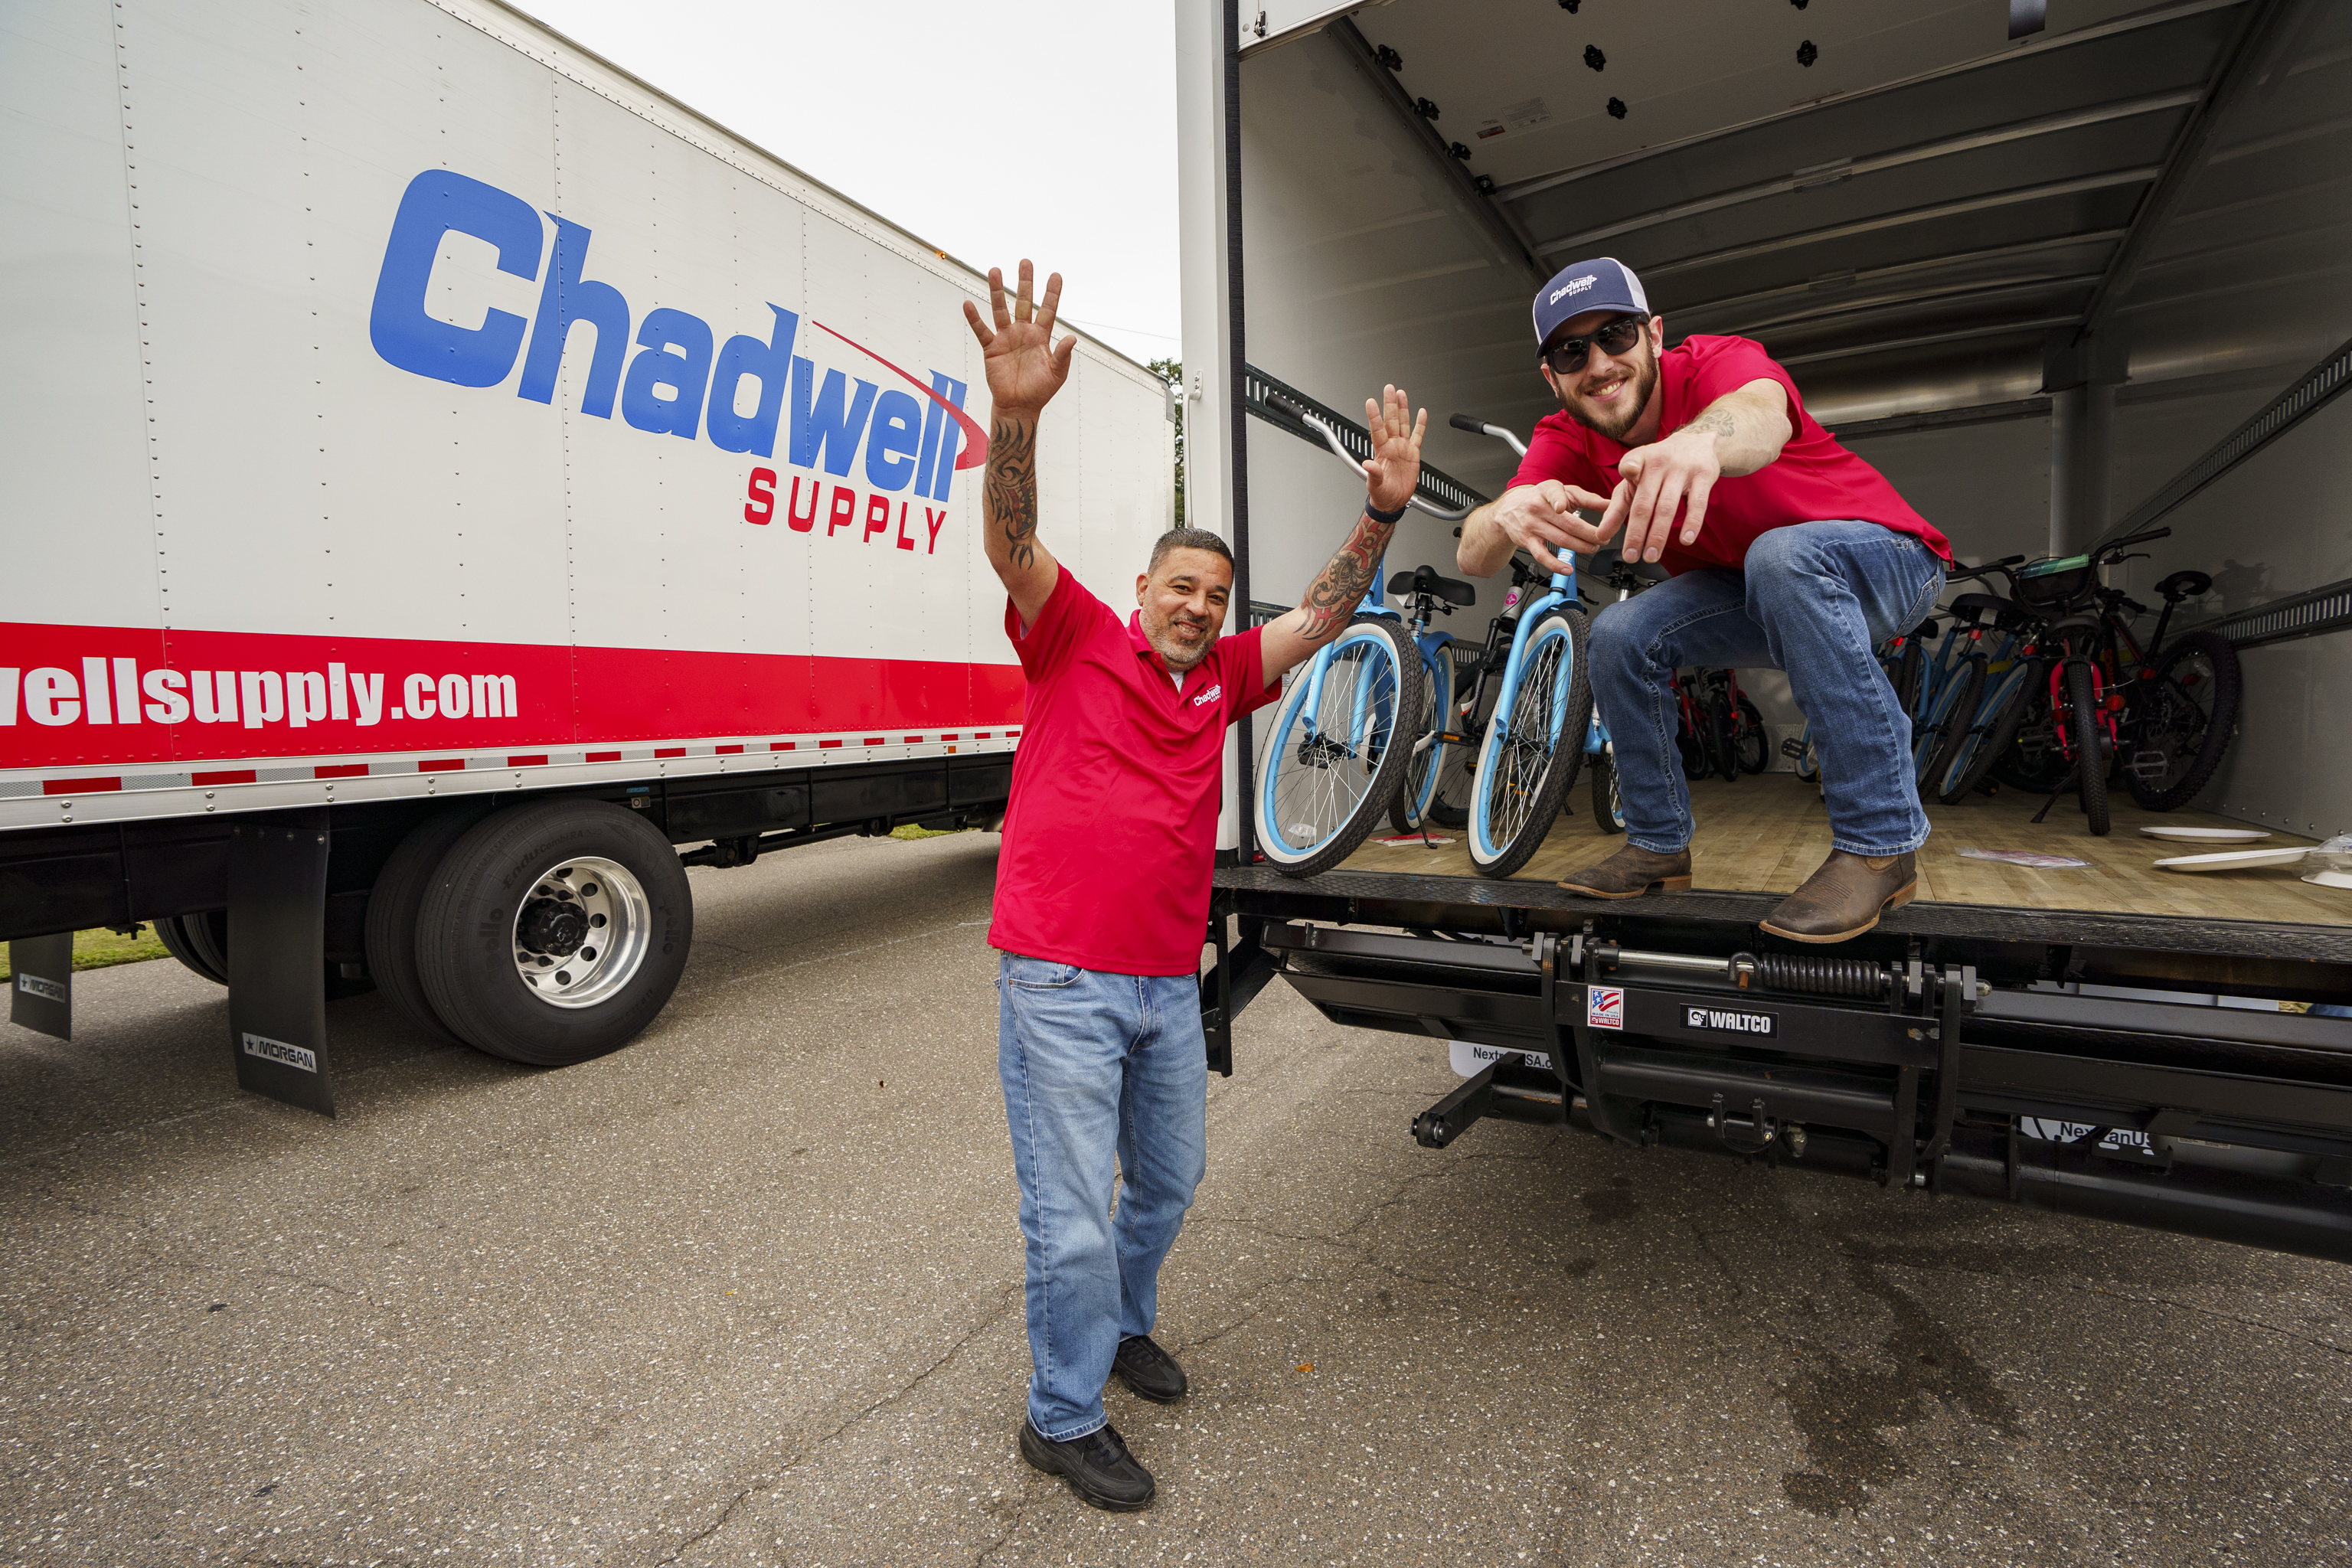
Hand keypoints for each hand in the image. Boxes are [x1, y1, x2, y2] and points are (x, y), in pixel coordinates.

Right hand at [963, 260, 1074, 416]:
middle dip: (1025, 282)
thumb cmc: (1041, 390)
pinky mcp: (992, 348)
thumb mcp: (1057, 373)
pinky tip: (969, 304)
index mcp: (1041, 336)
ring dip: (998, 291)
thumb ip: (1063, 355)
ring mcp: (1007, 338)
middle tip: (1025, 262)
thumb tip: (1072, 339)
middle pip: (1024, 302)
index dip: (1052, 293)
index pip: (1048, 310)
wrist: (1020, 405)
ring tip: (995, 271)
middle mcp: (1024, 332)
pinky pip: (982, 330)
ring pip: (1001, 309)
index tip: (1055, 275)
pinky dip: (974, 318)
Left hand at [1361, 384, 1427, 514]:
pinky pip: (1418, 436)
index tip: (1371, 402)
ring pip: (1402, 423)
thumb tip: (1368, 464)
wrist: (1394, 501)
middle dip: (1390, 404)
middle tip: (1389, 389)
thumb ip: (1373, 473)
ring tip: (1401, 394)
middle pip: (1390, 420)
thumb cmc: (1381, 493)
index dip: (1374, 416)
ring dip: (1402, 409)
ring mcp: (1402, 448)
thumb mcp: (1375, 484)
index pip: (1377, 429)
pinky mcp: (1413, 453)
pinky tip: (1421, 413)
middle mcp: (1391, 446)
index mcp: (1381, 451)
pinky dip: (1420, 424)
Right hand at [1493, 480, 1618, 564]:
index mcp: (1547, 492)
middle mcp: (1537, 509)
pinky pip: (1542, 556)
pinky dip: (1556, 565)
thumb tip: (1610, 504)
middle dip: (1590, 534)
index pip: (1553, 494)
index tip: (1562, 507)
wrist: (1509, 509)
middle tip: (1603, 538)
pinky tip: (1568, 569)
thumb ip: (1587, 498)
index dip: (1558, 500)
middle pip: (1567, 524)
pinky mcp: (1527, 542)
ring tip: (1593, 548)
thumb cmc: (1539, 498)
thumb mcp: (1562, 491)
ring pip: (1560, 540)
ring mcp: (1532, 526)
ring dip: (1581, 547)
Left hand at [1605, 425, 1721, 563]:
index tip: (1628, 476)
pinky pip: (1697, 504)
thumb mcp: (1635, 478)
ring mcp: (1682, 470)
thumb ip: (1617, 507)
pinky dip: (1691, 524)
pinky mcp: (1703, 476)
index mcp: (1639, 460)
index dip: (1629, 469)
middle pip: (1645, 501)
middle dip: (1636, 532)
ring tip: (1651, 555)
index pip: (1630, 464)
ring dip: (1658, 535)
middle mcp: (1659, 463)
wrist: (1696, 442)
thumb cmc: (1659, 466)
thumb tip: (1601, 535)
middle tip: (1630, 556)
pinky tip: (1686, 540)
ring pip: (1667, 507)